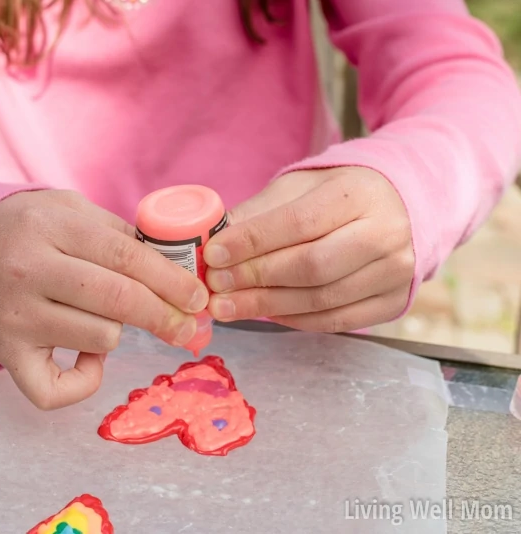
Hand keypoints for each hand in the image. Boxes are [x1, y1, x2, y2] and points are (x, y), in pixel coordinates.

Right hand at [0, 190, 207, 409]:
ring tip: (103, 318)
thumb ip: (117, 233)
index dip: (171, 280)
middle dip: (166, 316)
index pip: (125, 257)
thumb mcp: (68, 211)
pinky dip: (83, 383)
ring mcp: (14, 316)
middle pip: (117, 300)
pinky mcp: (6, 352)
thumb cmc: (27, 230)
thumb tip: (177, 267)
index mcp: (50, 228)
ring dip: (117, 332)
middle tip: (189, 326)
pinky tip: (88, 359)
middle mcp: (27, 271)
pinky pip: (54, 389)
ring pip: (99, 338)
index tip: (198, 297)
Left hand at [203, 167, 413, 331]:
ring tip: (226, 306)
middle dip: (255, 278)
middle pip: (312, 266)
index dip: (252, 242)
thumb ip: (257, 214)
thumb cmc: (333, 197)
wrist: (393, 208)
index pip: (299, 223)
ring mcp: (395, 273)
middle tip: (215, 286)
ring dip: (265, 305)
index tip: (214, 254)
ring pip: (321, 299)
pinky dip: (292, 319)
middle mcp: (386, 233)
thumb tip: (210, 242)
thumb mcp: (296, 190)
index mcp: (359, 194)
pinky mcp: (393, 302)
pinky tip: (262, 313)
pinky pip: (334, 320)